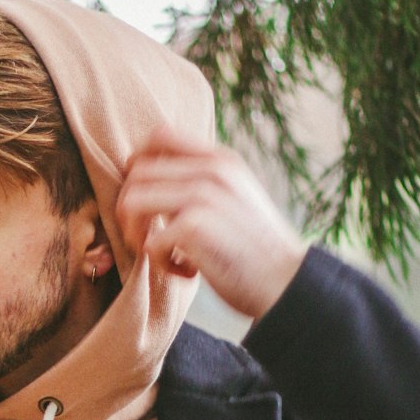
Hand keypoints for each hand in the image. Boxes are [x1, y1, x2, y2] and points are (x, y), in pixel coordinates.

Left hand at [116, 128, 307, 319]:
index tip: (145, 200)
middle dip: (129, 209)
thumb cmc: (258, 249)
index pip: (158, 136)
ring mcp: (202, 196)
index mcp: (220, 160)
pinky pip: (149, 242)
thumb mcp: (237, 198)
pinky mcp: (194, 227)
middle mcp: (210, 170)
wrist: (290, 282)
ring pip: (132, 202)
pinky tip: (188, 273)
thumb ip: (204, 183)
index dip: (137, 166)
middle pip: (136, 171)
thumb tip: (155, 182)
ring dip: (136, 235)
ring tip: (161, 254)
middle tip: (148, 238)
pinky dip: (160, 265)